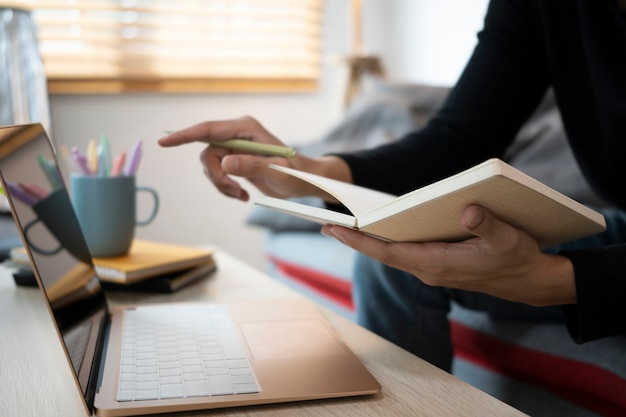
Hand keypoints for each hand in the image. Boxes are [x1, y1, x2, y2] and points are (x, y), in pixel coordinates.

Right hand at [158, 116, 350, 200]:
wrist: (303, 181)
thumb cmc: (296, 173)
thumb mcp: (277, 172)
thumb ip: (252, 166)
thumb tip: (225, 163)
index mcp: (246, 128)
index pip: (208, 130)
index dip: (185, 135)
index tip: (164, 142)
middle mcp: (237, 134)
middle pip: (207, 152)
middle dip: (216, 176)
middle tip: (234, 192)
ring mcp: (234, 146)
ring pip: (210, 165)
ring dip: (222, 185)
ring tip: (241, 195)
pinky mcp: (234, 160)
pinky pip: (218, 174)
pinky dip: (226, 188)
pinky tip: (243, 195)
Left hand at [321, 205, 575, 306]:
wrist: (529, 281)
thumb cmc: (518, 260)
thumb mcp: (509, 240)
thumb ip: (488, 225)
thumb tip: (467, 211)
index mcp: (438, 264)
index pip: (388, 253)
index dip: (359, 241)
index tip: (334, 228)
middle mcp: (429, 269)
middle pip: (383, 254)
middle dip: (354, 240)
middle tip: (326, 224)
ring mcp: (432, 269)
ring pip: (392, 255)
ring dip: (368, 241)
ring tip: (345, 225)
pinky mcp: (438, 265)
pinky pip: (404, 253)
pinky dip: (387, 242)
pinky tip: (380, 229)